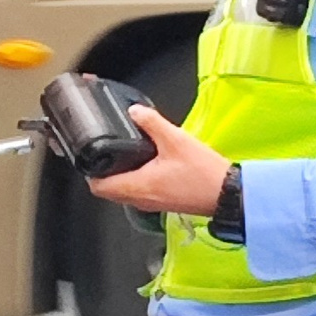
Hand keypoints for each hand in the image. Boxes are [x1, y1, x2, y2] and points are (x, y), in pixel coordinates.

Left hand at [85, 105, 228, 217]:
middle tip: (105, 154)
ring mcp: (152, 203)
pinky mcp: (163, 202)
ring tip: (123, 157)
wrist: (226, 194)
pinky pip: (139, 194)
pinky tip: (146, 165)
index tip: (90, 157)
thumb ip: (152, 123)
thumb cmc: (204, 174)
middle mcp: (141, 199)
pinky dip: (135, 181)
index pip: (99, 187)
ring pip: (123, 193)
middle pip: (108, 191)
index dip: (89, 172)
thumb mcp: (175, 140)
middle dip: (103, 174)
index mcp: (138, 186)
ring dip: (119, 178)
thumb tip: (135, 111)